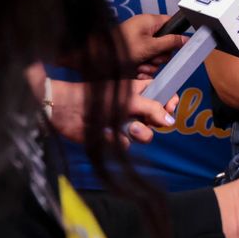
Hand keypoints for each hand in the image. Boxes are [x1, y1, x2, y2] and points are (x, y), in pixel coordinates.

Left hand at [49, 79, 177, 146]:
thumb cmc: (98, 97)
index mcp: (140, 92)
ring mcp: (125, 124)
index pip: (163, 95)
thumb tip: (171, 120)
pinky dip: (118, 140)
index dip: (170, 102)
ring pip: (144, 135)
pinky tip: (106, 133)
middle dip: (154, 122)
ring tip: (128, 129)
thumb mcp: (129, 99)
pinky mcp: (114, 139)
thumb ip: (152, 109)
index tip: (171, 108)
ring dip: (139, 133)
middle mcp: (135, 109)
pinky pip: (126, 145)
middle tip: (146, 120)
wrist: (67, 111)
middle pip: (157, 119)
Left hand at [117, 14, 187, 76]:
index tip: (177, 47)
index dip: (176, 36)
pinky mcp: (134, 53)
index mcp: (150, 22)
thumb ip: (170, 42)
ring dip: (151, 64)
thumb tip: (186, 39)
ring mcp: (139, 43)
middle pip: (166, 44)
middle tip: (153, 58)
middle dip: (161, 56)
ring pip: (156, 55)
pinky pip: (146, 61)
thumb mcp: (150, 46)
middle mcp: (145, 31)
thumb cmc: (120, 47)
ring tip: (140, 66)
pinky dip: (143, 68)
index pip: (172, 24)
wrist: (96, 59)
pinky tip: (137, 70)